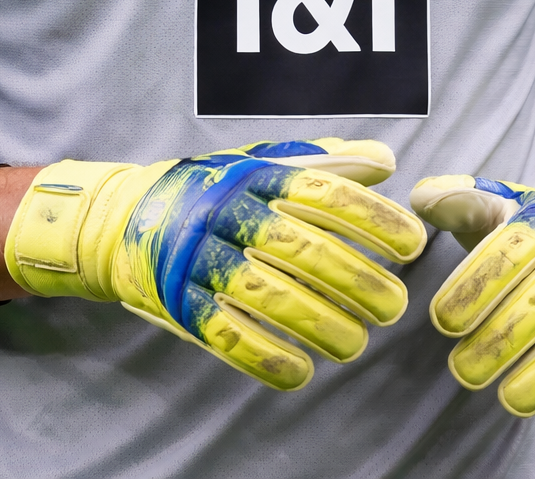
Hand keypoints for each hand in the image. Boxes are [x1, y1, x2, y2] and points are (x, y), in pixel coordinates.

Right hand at [4, 138, 426, 389]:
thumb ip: (323, 162)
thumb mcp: (261, 162)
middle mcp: (226, 210)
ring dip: (318, 324)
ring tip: (357, 345)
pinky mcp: (176, 299)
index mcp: (254, 174)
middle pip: (299, 247)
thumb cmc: (212, 188)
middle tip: (394, 305)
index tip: (412, 243)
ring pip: (266, 295)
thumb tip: (386, 163)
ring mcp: (198, 257)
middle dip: (355, 279)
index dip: (371, 218)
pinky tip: (301, 372)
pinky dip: (263, 357)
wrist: (123, 216)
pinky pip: (223, 333)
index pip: (322, 191)